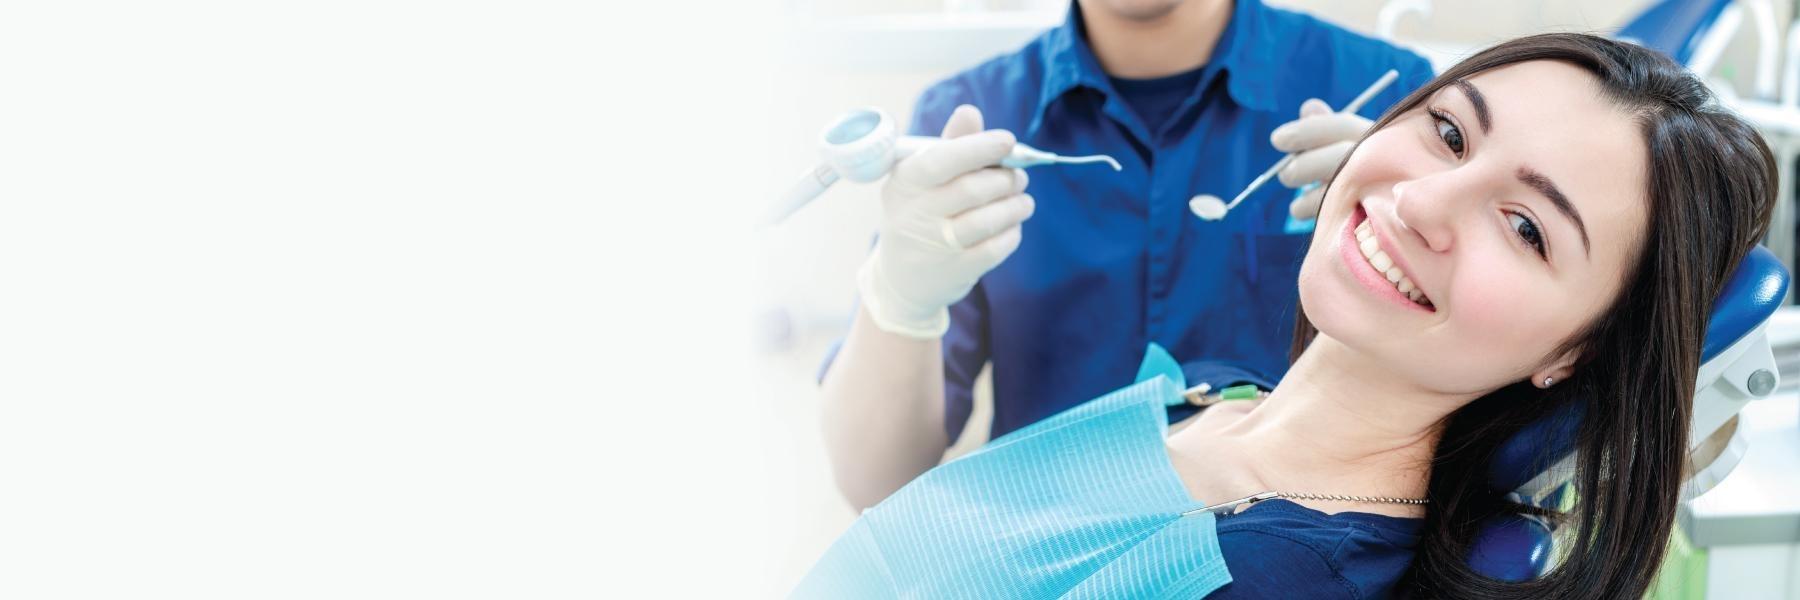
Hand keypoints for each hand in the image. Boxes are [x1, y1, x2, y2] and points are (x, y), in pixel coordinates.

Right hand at [858, 105, 1034, 338]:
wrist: (902, 278)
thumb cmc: (920, 212)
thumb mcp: (922, 179)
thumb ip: (950, 145)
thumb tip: (970, 112)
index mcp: (904, 182)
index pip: (941, 160)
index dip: (978, 148)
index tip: (1008, 140)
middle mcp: (914, 214)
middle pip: (971, 190)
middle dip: (1006, 179)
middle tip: (1019, 177)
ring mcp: (934, 246)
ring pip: (987, 220)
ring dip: (1016, 206)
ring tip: (1023, 201)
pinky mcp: (955, 271)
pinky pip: (995, 248)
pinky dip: (1012, 233)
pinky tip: (1012, 226)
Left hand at [1271, 98, 1371, 219]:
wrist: (1393, 213)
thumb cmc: (1364, 171)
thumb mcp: (1349, 145)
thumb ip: (1328, 127)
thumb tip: (1309, 107)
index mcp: (1380, 138)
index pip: (1341, 126)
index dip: (1306, 131)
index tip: (1277, 139)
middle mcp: (1383, 163)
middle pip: (1335, 158)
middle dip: (1300, 167)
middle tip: (1286, 174)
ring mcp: (1376, 193)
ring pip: (1327, 193)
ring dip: (1302, 197)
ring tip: (1299, 200)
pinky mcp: (1365, 220)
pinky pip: (1323, 215)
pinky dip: (1306, 210)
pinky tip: (1306, 210)